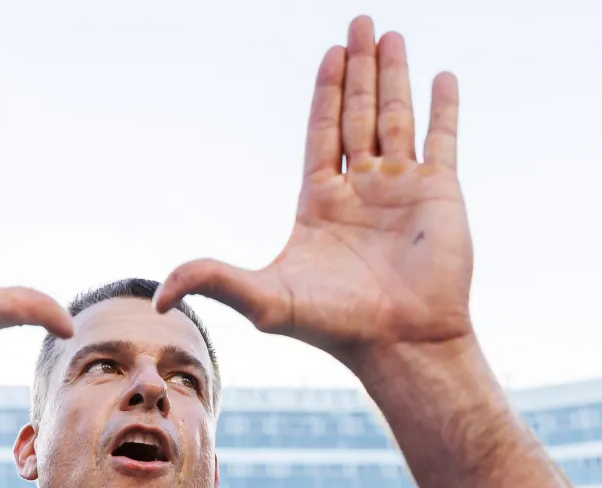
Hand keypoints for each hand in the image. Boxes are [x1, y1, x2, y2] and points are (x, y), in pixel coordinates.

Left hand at [156, 17, 470, 362]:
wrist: (402, 343)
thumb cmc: (337, 326)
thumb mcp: (265, 300)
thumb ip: (213, 282)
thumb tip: (157, 296)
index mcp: (321, 201)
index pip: (322, 131)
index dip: (326, 92)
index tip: (331, 53)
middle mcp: (362, 190)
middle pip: (358, 114)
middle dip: (360, 68)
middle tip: (360, 22)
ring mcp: (403, 189)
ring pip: (398, 118)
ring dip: (395, 75)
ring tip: (392, 35)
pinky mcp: (441, 194)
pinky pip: (442, 139)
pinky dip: (443, 108)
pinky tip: (441, 77)